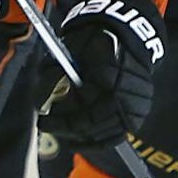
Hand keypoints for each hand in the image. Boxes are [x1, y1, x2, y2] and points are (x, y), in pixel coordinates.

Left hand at [40, 0, 163, 150]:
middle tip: (48, 126)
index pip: (81, 107)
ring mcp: (135, 106)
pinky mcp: (138, 114)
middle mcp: (126, 93)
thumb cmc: (95, 40)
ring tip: (61, 133)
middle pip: (91, 124)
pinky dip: (97, 140)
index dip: (59, 118)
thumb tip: (39, 104)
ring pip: (103, 134)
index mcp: (109, 74)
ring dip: (79, 137)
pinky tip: (80, 139)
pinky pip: (116, 136)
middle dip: (65, 128)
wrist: (126, 36)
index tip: (42, 119)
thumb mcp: (69, 49)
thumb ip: (52, 75)